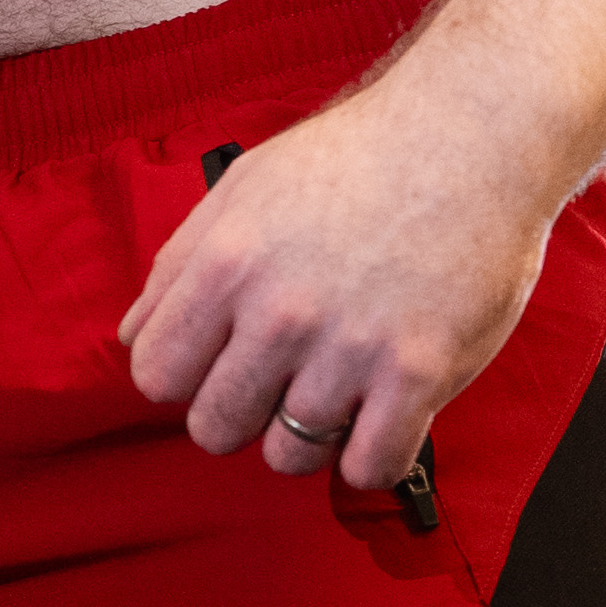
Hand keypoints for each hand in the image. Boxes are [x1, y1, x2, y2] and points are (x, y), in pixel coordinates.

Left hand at [120, 72, 555, 488]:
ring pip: (289, 456)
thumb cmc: (359, 158)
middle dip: (238, 414)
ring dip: (307, 435)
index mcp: (227, 264)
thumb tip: (135, 335)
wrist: (470, 138)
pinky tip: (378, 420)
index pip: (156, 375)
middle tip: (277, 381)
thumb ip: (180, 264)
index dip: (183, 377)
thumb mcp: (245, 187)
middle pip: (214, 428)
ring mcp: (349, 349)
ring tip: (334, 391)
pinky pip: (369, 468)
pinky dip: (368, 457)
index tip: (217, 364)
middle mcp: (280, 313)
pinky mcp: (418, 374)